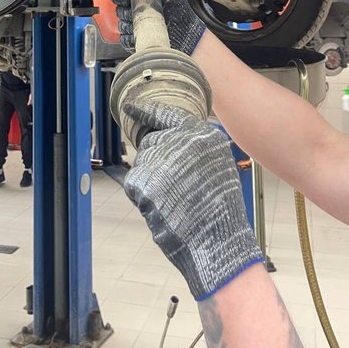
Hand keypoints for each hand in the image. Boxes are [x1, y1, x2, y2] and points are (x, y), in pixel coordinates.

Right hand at [111, 0, 205, 55]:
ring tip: (143, 21)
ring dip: (128, 22)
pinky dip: (130, 36)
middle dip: (124, 8)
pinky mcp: (135, 40)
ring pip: (120, 23)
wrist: (185, 30)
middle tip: (135, 8)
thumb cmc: (178, 6)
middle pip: (117, 8)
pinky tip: (140, 33)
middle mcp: (135, 11)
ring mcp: (134, 26)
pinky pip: (124, 38)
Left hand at [124, 108, 262, 300]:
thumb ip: (192, 145)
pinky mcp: (144, 181)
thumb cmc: (219, 208)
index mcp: (201, 133)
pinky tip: (162, 207)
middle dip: (155, 160)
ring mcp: (161, 159)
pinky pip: (133, 182)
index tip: (130, 106)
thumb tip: (162, 136)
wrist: (217, 241)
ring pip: (141, 162)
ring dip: (150, 179)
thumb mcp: (218, 163)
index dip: (145, 110)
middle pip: (150, 141)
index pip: (166, 114)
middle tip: (175, 185)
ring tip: (173, 199)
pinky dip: (142, 195)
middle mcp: (180, 140)